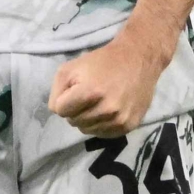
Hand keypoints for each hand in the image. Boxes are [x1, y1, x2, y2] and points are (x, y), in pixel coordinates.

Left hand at [48, 31, 165, 137]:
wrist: (138, 59)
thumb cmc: (101, 61)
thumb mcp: (70, 68)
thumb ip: (56, 91)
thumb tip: (58, 111)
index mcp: (91, 92)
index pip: (60, 110)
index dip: (64, 100)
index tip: (75, 91)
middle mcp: (107, 110)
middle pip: (73, 122)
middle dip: (76, 110)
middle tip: (87, 96)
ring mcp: (119, 120)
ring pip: (87, 130)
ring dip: (87, 119)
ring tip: (98, 102)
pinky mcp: (129, 126)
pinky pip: (103, 134)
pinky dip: (101, 124)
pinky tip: (107, 110)